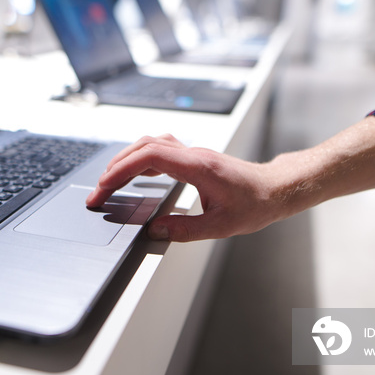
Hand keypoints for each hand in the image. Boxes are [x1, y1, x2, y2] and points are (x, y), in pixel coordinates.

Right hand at [86, 134, 283, 241]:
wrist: (275, 188)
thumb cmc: (255, 203)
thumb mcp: (221, 226)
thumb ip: (185, 229)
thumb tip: (154, 230)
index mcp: (197, 166)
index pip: (149, 157)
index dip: (121, 170)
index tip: (103, 186)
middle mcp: (193, 154)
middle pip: (143, 147)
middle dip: (115, 167)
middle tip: (98, 191)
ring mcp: (193, 153)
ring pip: (150, 144)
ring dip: (126, 160)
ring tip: (110, 182)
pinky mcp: (194, 158)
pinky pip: (160, 149)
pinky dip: (140, 159)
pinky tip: (136, 173)